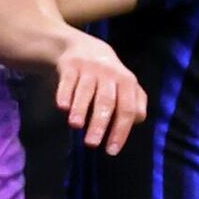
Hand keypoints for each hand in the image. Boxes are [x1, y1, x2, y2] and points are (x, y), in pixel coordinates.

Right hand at [55, 32, 147, 154]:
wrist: (83, 47)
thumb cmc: (109, 76)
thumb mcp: (126, 85)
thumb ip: (135, 103)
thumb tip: (136, 122)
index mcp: (127, 82)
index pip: (128, 109)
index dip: (121, 131)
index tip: (111, 151)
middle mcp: (109, 74)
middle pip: (106, 101)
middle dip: (100, 123)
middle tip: (92, 144)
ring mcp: (89, 68)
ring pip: (86, 90)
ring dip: (81, 108)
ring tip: (76, 126)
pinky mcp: (70, 65)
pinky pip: (67, 81)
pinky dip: (64, 93)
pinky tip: (62, 107)